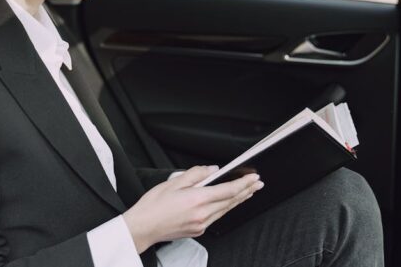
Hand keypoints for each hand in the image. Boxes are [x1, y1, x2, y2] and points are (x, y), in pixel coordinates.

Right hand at [122, 165, 263, 252]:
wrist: (142, 227)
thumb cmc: (153, 206)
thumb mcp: (172, 182)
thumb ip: (195, 174)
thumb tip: (212, 170)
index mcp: (197, 199)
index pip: (228, 190)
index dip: (243, 183)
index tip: (254, 178)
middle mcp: (202, 214)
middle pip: (231, 201)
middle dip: (246, 191)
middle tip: (258, 184)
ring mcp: (201, 224)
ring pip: (226, 210)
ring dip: (239, 200)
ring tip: (248, 192)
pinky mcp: (198, 230)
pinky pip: (216, 217)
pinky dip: (225, 208)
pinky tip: (227, 203)